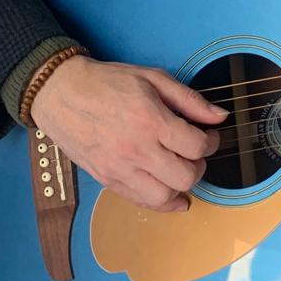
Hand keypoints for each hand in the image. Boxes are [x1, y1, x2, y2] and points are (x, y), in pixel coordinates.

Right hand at [30, 56, 225, 212]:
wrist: (60, 92)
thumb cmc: (106, 82)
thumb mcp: (153, 77)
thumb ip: (190, 99)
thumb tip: (219, 116)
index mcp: (150, 120)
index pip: (196, 146)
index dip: (211, 142)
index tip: (209, 136)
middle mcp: (136, 149)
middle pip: (185, 177)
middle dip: (200, 166)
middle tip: (195, 153)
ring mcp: (119, 168)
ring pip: (164, 197)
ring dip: (181, 187)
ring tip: (180, 170)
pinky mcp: (105, 179)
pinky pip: (139, 201)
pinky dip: (160, 202)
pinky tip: (171, 195)